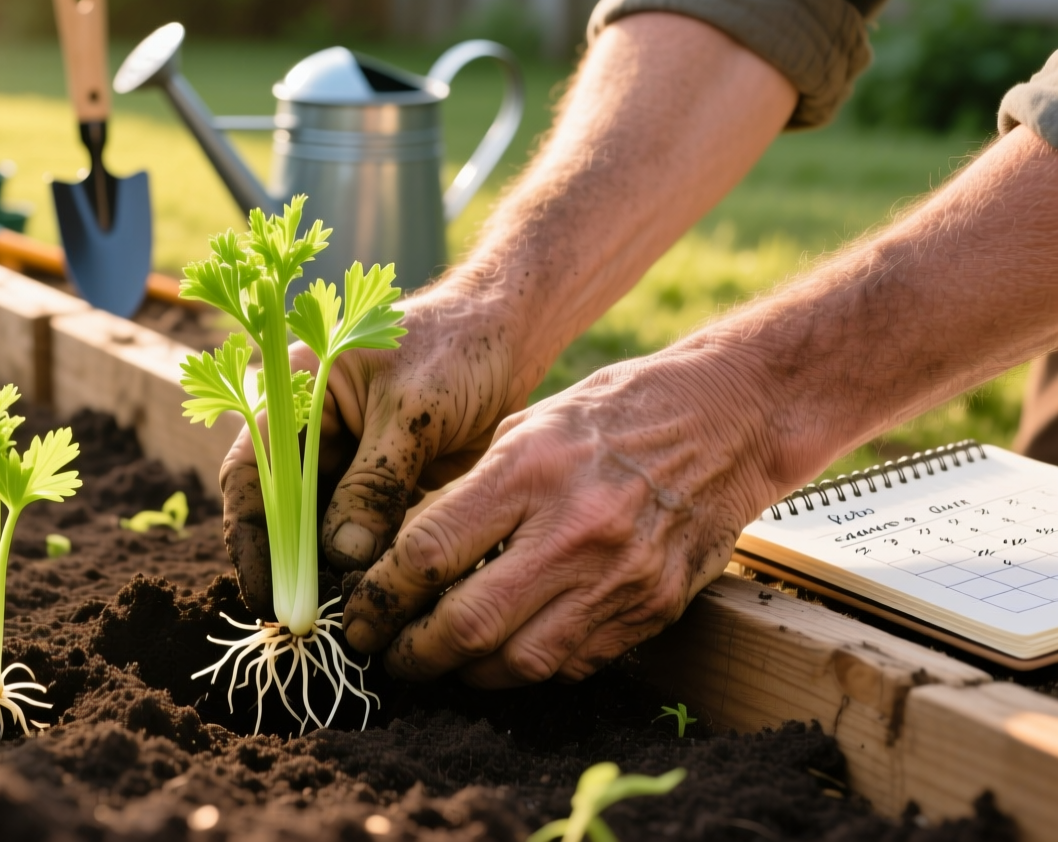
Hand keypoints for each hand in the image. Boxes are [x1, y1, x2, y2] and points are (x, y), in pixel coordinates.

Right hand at [220, 283, 530, 615]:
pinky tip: (373, 600)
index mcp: (293, 393)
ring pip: (318, 528)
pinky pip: (359, 532)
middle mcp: (307, 429)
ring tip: (340, 621)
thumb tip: (344, 557)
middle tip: (306, 625)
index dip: (252, 539)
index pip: (252, 475)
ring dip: (326, 573)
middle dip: (290, 567)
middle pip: (279, 510)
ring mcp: (344, 458)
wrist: (510, 333)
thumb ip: (376, 482)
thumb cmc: (457, 348)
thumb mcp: (412, 411)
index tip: (268, 596)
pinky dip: (362, 565)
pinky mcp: (379, 482)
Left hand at [341, 350, 778, 685]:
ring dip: (467, 673)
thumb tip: (405, 558)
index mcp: (528, 471)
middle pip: (468, 623)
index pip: (428, 554)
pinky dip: (529, 667)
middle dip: (414, 652)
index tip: (361, 612)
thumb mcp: (523, 429)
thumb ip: (467, 495)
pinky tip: (505, 653)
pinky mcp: (652, 608)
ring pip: (520, 661)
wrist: (726, 422)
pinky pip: (575, 663)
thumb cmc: (609, 415)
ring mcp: (619, 577)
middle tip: (388, 655)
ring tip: (440, 661)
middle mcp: (573, 531)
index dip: (381, 596)